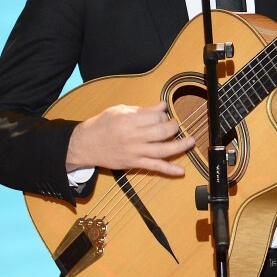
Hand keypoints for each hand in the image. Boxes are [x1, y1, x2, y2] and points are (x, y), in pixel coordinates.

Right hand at [66, 101, 194, 176]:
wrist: (84, 144)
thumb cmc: (102, 124)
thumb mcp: (120, 110)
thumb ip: (143, 109)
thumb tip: (163, 106)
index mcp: (129, 120)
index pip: (156, 117)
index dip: (164, 115)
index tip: (164, 115)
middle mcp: (133, 136)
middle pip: (162, 132)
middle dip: (173, 127)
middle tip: (176, 125)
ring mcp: (135, 152)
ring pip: (162, 150)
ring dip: (180, 146)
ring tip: (191, 141)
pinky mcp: (134, 163)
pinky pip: (154, 167)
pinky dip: (169, 170)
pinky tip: (181, 171)